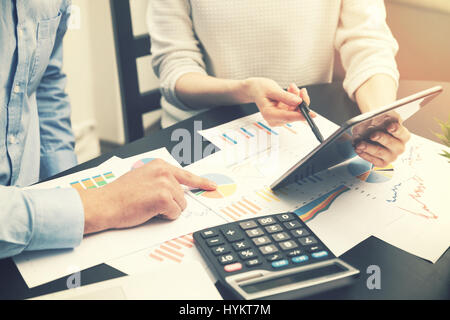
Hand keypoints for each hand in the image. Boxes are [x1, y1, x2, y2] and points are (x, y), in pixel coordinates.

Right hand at [78, 159, 216, 233]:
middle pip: (183, 195)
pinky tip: (149, 211)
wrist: (105, 204)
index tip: (212, 186)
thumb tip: (176, 189)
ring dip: (167, 210)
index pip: (187, 175)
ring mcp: (165, 184)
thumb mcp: (143, 178)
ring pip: (180, 205)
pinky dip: (164, 217)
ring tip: (148, 206)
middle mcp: (164, 172)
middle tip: (150, 203)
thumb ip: (160, 179)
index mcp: (160, 166)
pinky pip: (174, 213)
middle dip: (170, 203)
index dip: (201, 182)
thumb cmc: (120, 195)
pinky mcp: (163, 198)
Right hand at [244, 78, 314, 126]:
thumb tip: (298, 101)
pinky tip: (291, 90)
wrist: (255, 89)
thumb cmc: (259, 89)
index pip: (288, 117)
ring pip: (296, 110)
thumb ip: (285, 96)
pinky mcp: (283, 113)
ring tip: (292, 87)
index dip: (301, 115)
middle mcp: (275, 118)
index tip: (312, 114)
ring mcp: (280, 117)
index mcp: (269, 114)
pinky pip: (295, 107)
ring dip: (297, 98)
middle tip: (299, 90)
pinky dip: (295, 98)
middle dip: (299, 100)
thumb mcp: (272, 89)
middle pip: (294, 114)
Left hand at [353, 113, 410, 166]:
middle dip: (382, 138)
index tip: (389, 126)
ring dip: (369, 148)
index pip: (402, 133)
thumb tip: (381, 117)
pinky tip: (358, 149)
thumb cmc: (379, 125)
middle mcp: (399, 148)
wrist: (370, 133)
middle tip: (372, 135)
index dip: (396, 130)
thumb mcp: (383, 118)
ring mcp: (391, 156)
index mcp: (403, 136)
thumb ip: (384, 117)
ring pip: (380, 152)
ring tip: (360, 144)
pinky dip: (364, 154)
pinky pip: (373, 160)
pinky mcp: (382, 163)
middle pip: (392, 144)